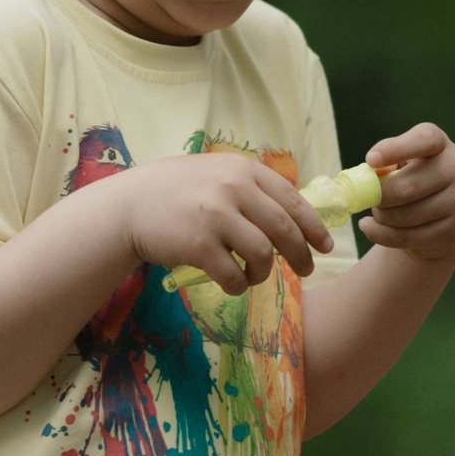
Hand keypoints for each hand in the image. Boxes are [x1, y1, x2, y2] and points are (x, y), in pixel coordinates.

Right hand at [121, 152, 331, 295]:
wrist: (128, 206)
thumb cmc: (176, 191)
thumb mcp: (216, 173)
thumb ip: (251, 187)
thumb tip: (293, 212)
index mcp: (243, 169)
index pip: (293, 200)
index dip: (314, 226)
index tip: (325, 245)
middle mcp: (233, 188)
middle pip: (285, 229)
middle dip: (301, 254)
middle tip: (306, 269)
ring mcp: (216, 216)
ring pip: (263, 255)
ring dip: (264, 273)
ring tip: (255, 276)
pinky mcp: (198, 245)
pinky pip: (234, 275)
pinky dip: (239, 285)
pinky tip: (233, 284)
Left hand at [360, 122, 454, 270]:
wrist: (438, 219)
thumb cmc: (411, 181)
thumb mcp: (399, 164)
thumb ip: (385, 163)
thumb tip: (374, 172)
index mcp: (439, 144)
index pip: (424, 139)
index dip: (396, 149)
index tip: (371, 160)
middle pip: (406, 187)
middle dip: (379, 197)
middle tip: (368, 199)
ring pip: (404, 216)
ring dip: (381, 216)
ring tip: (379, 212)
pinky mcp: (453, 232)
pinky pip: (406, 237)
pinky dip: (380, 234)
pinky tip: (370, 227)